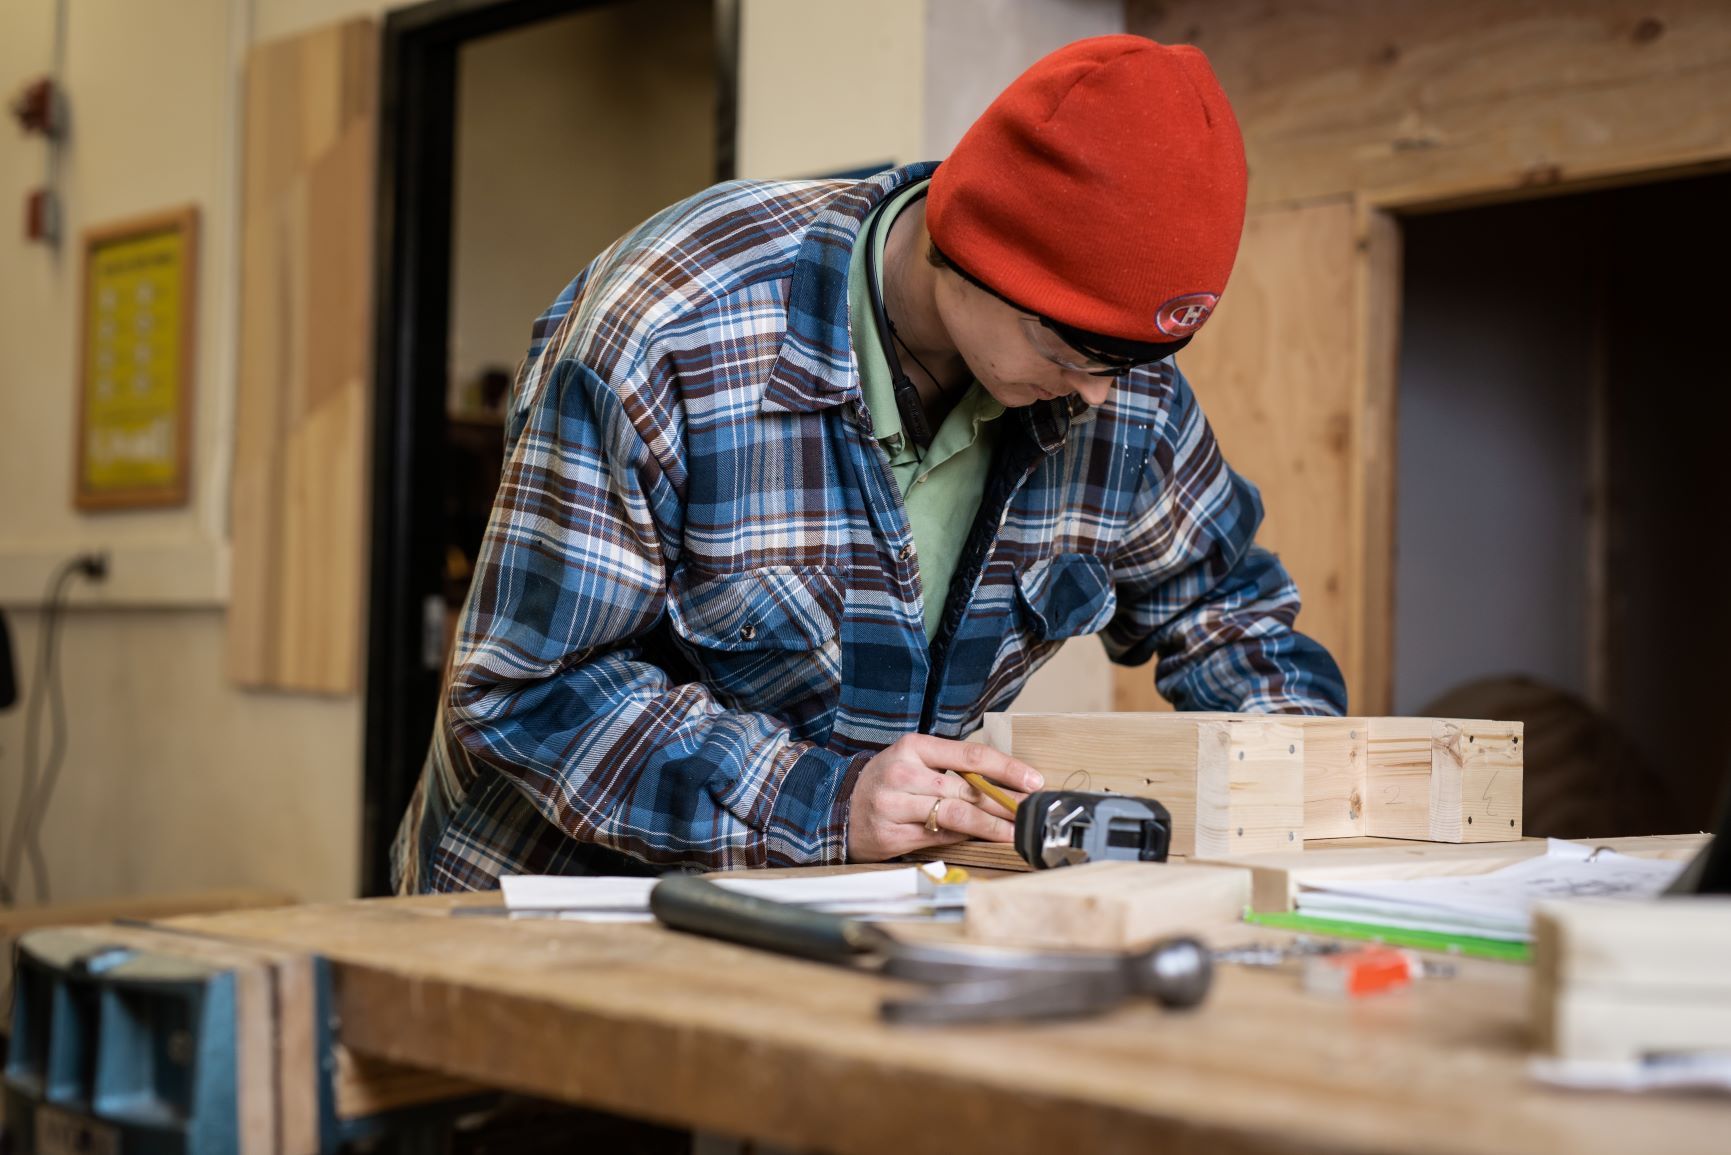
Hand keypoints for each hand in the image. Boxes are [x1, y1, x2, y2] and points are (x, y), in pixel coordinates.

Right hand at [845, 734, 1043, 861]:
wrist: (840, 806)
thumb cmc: (889, 781)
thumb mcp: (916, 760)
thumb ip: (953, 768)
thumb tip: (1005, 785)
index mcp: (913, 747)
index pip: (971, 755)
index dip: (1007, 769)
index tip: (1033, 780)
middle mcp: (902, 774)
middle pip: (967, 791)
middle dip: (1006, 803)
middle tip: (1031, 812)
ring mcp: (894, 806)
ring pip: (956, 817)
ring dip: (992, 827)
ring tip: (1015, 831)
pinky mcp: (892, 835)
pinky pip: (940, 839)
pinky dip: (966, 840)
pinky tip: (984, 840)